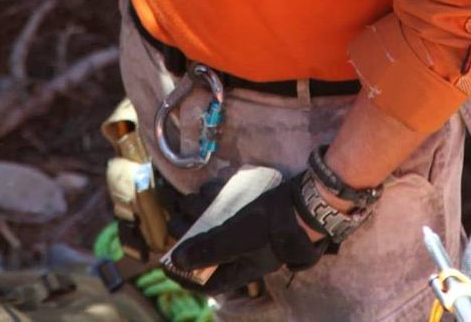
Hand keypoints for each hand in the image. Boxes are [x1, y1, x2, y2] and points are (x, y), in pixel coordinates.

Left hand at [165, 176, 326, 294]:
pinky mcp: (254, 213)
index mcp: (240, 269)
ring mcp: (249, 233)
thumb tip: (177, 261)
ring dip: (198, 213)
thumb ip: (209, 249)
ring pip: (216, 226)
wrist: (305, 202)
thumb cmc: (271, 226)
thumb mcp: (238, 238)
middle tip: (173, 220)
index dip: (183, 275)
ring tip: (185, 200)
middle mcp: (243, 253)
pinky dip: (215, 199)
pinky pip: (229, 209)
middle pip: (208, 249)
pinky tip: (207, 189)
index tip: (165, 262)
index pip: (206, 282)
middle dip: (188, 235)